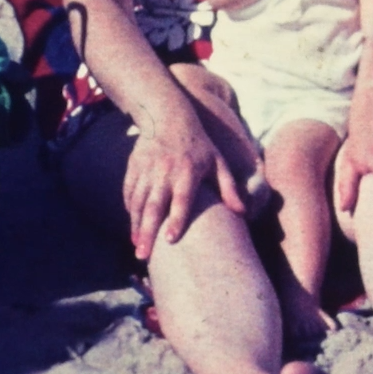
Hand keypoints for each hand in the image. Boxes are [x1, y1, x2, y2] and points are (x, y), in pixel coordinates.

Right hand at [121, 109, 247, 259]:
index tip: (170, 240)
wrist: (168, 117)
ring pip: (138, 202)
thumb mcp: (217, 162)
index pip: (182, 200)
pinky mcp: (134, 167)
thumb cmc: (199, 145)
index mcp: (188, 172)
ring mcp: (147, 169)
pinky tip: (134, 224)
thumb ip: (229, 188)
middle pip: (154, 206)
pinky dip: (130, 209)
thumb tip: (243, 213)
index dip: (176, 219)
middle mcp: (165, 172)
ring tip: (137, 246)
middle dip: (148, 232)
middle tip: (143, 256)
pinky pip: (130, 192)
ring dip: (136, 225)